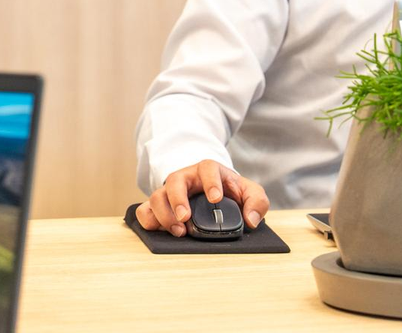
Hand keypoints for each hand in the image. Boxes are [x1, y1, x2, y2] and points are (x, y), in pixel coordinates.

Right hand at [133, 159, 268, 235]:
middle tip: (185, 218)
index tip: (216, 198)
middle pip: (175, 181)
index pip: (207, 169)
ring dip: (164, 215)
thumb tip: (251, 220)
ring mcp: (169, 192)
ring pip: (156, 196)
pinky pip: (145, 210)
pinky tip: (160, 230)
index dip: (210, 182)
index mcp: (208, 171)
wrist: (213, 192)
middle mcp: (185, 178)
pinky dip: (148, 220)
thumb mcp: (250, 192)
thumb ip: (257, 202)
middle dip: (178, 199)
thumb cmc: (230, 191)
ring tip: (178, 231)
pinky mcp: (160, 207)